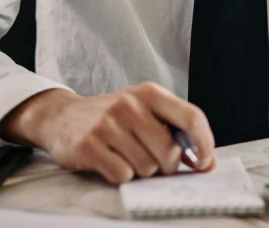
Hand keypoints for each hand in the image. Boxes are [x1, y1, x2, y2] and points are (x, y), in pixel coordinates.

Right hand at [0, 83, 215, 183]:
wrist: (62, 116)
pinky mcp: (89, 145)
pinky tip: (110, 162)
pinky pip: (122, 175)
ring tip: (127, 157)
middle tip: (154, 163)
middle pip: (169, 151)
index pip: (191, 117)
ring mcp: (108, 124)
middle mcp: (130, 104)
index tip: (204, 161)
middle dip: (166, 166)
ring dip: (141, 171)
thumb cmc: (112, 117)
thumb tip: (206, 162)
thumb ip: (174, 131)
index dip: (204, 143)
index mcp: (150, 93)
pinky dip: (121, 176)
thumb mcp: (144, 111)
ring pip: (147, 167)